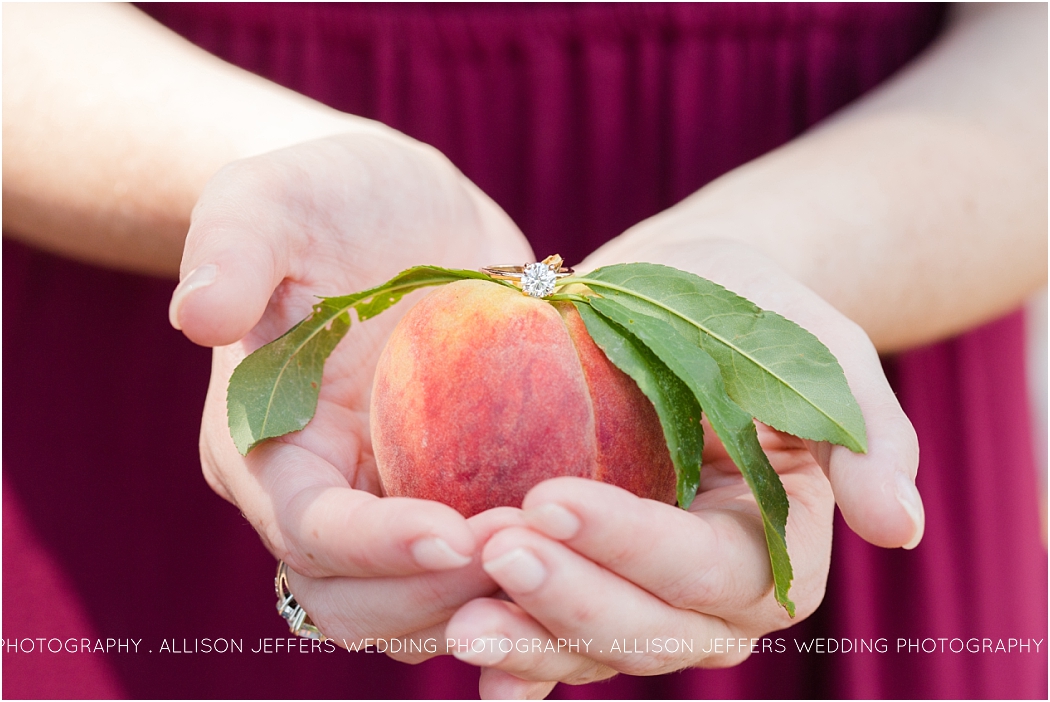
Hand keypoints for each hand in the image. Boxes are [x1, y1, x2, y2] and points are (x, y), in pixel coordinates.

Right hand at [170, 125, 533, 642]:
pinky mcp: (452, 494)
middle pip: (360, 602)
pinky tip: (586, 545)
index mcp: (268, 448)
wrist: (397, 213)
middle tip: (529, 547)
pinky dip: (523, 576)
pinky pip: (479, 571)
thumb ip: (233, 244)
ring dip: (489, 597)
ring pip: (421, 608)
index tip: (453, 531)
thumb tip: (195, 314)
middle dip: (438, 593)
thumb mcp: (275, 198)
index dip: (373, 547)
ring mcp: (391, 503)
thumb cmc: (327, 199)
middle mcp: (325, 495)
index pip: (309, 532)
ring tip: (567, 550)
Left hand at [440, 239, 921, 697]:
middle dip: (570, 598)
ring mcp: (643, 592)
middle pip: (651, 626)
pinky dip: (516, 662)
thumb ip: (865, 433)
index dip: (635, 544)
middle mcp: (710, 590)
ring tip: (458, 616)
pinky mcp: (585, 578)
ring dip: (529, 638)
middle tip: (494, 548)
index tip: (553, 496)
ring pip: (596, 646)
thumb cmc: (748, 313)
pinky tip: (466, 655)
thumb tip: (901, 527)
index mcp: (776, 543)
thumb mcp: (817, 349)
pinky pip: (552, 637)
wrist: (671, 302)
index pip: (710, 567)